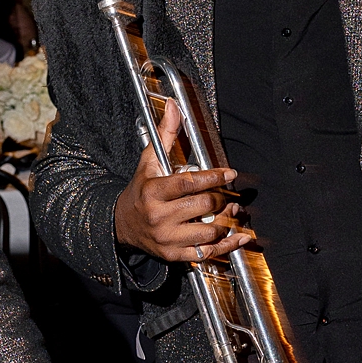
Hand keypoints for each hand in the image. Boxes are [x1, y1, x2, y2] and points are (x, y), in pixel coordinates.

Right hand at [113, 99, 251, 264]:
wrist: (121, 226)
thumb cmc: (140, 192)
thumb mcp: (148, 163)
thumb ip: (165, 135)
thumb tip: (173, 107)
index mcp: (154, 192)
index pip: (190, 183)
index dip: (214, 177)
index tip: (229, 173)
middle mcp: (159, 216)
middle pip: (204, 205)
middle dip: (221, 199)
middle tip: (227, 196)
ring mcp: (167, 238)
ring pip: (209, 230)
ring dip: (227, 221)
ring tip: (231, 212)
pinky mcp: (173, 255)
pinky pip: (207, 253)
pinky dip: (228, 246)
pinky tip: (240, 237)